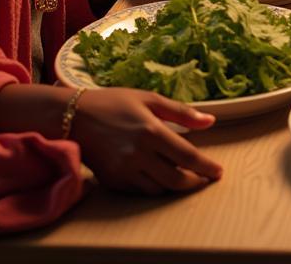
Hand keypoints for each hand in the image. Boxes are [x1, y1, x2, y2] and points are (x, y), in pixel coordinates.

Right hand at [72, 88, 221, 194]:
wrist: (72, 116)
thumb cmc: (115, 102)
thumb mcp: (150, 99)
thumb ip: (182, 113)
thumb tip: (210, 121)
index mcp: (151, 131)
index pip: (187, 156)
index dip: (205, 167)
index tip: (218, 172)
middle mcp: (138, 154)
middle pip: (175, 179)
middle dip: (195, 183)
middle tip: (206, 179)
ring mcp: (123, 170)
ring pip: (158, 189)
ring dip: (176, 187)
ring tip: (187, 179)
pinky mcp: (112, 180)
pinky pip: (140, 191)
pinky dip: (155, 188)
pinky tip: (162, 179)